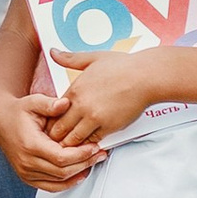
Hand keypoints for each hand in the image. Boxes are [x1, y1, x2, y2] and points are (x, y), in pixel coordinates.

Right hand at [0, 84, 104, 189]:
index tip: (94, 147)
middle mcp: (26, 162)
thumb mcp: (33, 102)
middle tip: (99, 154)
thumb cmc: (18, 112)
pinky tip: (80, 174)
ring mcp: (26, 172)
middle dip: (85, 163)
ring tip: (93, 162)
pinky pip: (51, 187)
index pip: (61, 157)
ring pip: (59, 181)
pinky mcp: (27, 178)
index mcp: (29, 144)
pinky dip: (67, 183)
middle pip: (62, 171)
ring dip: (79, 173)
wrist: (1, 122)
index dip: (81, 155)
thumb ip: (50, 103)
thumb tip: (65, 103)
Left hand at [42, 47, 163, 147]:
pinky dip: (89, 144)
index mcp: (75, 89)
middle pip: (59, 129)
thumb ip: (70, 58)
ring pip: (74, 139)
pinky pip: (93, 142)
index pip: (52, 111)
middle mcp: (81, 106)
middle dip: (56, 135)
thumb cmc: (123, 66)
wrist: (146, 76)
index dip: (50, 119)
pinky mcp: (109, 127)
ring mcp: (95, 118)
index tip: (51, 123)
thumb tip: (53, 52)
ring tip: (69, 146)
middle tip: (56, 140)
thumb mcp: (92, 58)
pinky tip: (87, 144)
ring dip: (71, 143)